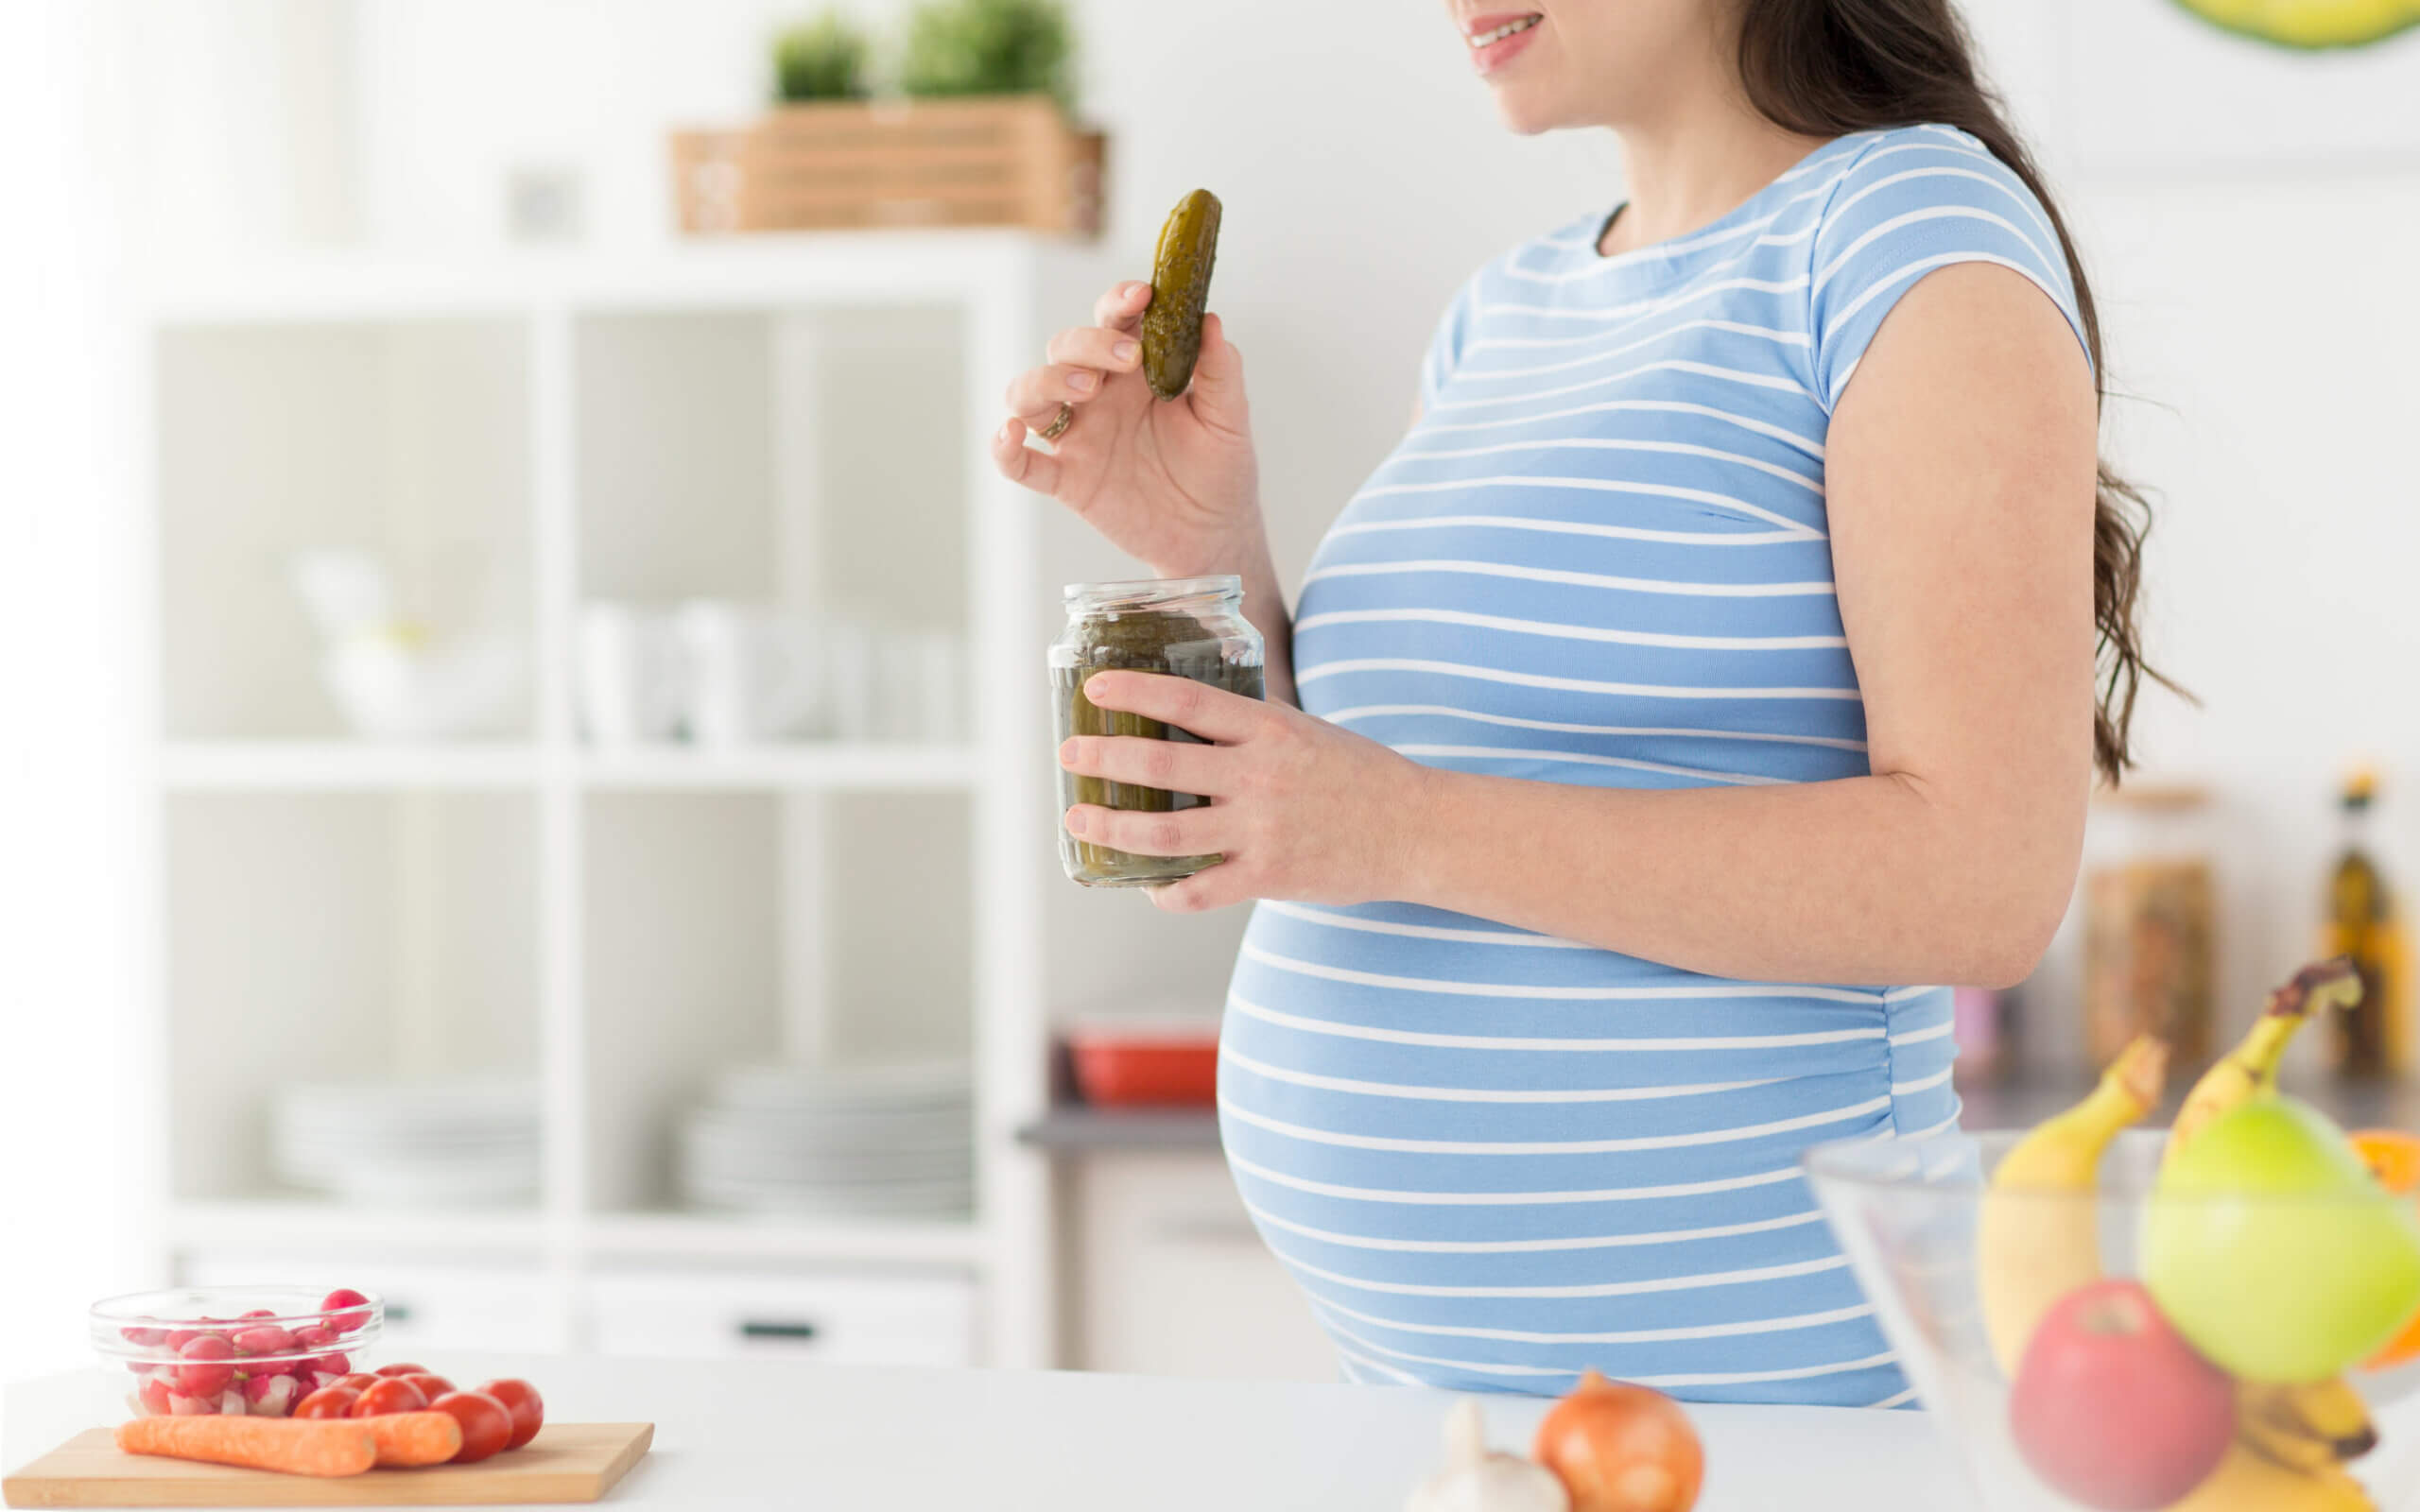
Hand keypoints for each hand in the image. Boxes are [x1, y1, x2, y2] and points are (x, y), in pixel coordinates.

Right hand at [989, 282, 1262, 575]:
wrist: (1212, 535)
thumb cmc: (1221, 471)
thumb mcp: (1229, 419)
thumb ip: (1221, 371)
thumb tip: (1210, 320)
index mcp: (1137, 372)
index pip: (1115, 323)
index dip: (1120, 302)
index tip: (1142, 296)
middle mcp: (1100, 396)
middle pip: (1066, 349)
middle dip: (1089, 343)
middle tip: (1129, 358)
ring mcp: (1079, 437)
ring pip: (1031, 394)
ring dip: (1046, 381)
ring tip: (1085, 389)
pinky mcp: (1068, 480)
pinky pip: (1023, 465)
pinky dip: (1005, 450)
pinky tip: (1011, 435)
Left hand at [1056, 671, 1432, 912]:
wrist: (1415, 830)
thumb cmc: (1360, 775)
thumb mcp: (1307, 730)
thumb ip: (1253, 724)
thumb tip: (1196, 714)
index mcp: (1269, 731)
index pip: (1187, 702)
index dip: (1134, 691)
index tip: (1095, 687)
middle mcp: (1259, 778)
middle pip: (1160, 766)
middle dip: (1103, 758)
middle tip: (1071, 753)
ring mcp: (1261, 831)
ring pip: (1164, 835)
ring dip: (1112, 828)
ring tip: (1079, 820)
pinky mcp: (1268, 877)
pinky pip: (1199, 892)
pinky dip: (1165, 892)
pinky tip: (1147, 887)